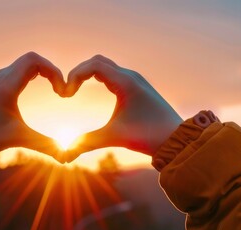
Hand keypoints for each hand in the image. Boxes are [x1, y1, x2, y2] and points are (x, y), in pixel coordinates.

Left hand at [0, 52, 65, 159]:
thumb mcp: (17, 138)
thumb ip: (44, 144)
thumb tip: (67, 157)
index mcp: (6, 84)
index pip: (34, 60)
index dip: (53, 71)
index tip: (60, 92)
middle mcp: (0, 76)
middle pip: (32, 60)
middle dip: (51, 72)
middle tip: (59, 91)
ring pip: (23, 64)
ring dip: (41, 73)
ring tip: (52, 89)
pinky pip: (15, 71)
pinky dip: (30, 75)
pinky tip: (34, 90)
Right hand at [63, 55, 182, 161]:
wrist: (176, 139)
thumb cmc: (148, 136)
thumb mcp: (114, 137)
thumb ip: (87, 142)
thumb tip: (64, 156)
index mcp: (125, 82)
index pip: (93, 66)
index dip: (74, 76)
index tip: (66, 94)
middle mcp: (130, 76)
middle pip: (97, 61)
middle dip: (78, 73)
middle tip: (67, 91)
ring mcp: (135, 80)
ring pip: (105, 66)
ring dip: (87, 74)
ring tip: (74, 90)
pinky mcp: (137, 87)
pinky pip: (113, 73)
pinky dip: (97, 77)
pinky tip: (91, 90)